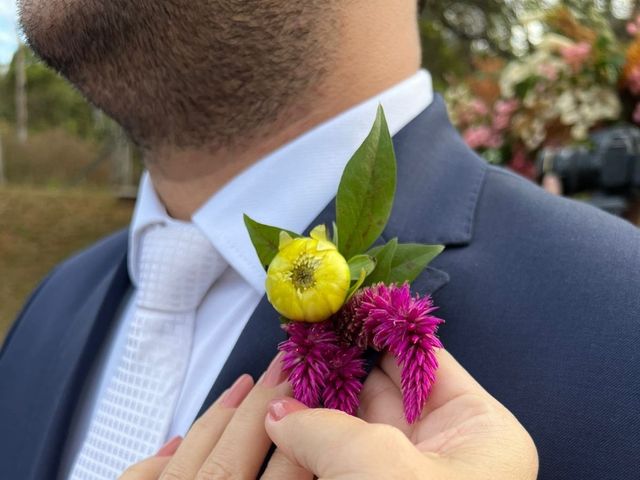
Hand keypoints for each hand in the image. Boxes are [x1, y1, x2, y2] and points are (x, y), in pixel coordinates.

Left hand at [118, 353, 311, 479]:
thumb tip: (311, 461)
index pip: (282, 473)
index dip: (304, 433)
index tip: (318, 400)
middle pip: (234, 457)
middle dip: (265, 405)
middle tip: (286, 368)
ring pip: (190, 458)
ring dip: (219, 416)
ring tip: (244, 384)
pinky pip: (139, 479)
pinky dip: (156, 459)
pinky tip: (172, 442)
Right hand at [265, 349, 537, 478]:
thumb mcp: (377, 466)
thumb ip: (321, 425)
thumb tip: (278, 411)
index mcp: (479, 430)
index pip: (424, 356)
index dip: (379, 327)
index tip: (338, 307)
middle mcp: (447, 450)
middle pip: (388, 386)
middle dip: (341, 362)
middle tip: (302, 340)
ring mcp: (410, 475)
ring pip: (360, 421)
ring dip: (323, 398)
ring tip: (286, 370)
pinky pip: (344, 454)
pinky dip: (317, 435)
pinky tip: (288, 412)